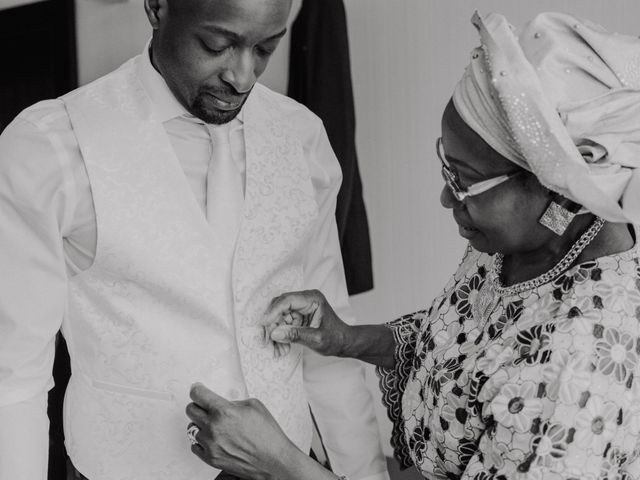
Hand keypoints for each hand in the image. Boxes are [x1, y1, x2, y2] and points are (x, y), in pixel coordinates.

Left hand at [186, 383, 300, 479]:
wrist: (273, 460)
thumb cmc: (267, 434)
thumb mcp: (253, 406)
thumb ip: (233, 402)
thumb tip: (222, 403)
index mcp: (224, 412)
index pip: (198, 395)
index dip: (197, 390)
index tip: (198, 389)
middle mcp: (214, 428)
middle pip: (191, 410)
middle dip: (198, 406)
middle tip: (206, 407)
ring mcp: (210, 444)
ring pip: (192, 428)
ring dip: (201, 425)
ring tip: (215, 426)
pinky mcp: (210, 458)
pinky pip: (195, 445)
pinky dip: (202, 440)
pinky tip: (213, 438)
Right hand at [262, 289, 351, 356]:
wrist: (343, 342)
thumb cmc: (335, 339)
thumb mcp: (316, 339)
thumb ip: (296, 335)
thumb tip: (275, 333)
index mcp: (312, 299)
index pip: (287, 300)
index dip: (274, 311)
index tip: (264, 324)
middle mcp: (305, 299)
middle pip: (280, 306)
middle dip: (272, 323)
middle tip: (265, 340)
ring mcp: (300, 307)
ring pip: (279, 315)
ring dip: (274, 331)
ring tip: (275, 349)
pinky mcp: (297, 315)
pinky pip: (282, 322)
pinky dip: (279, 334)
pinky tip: (280, 348)